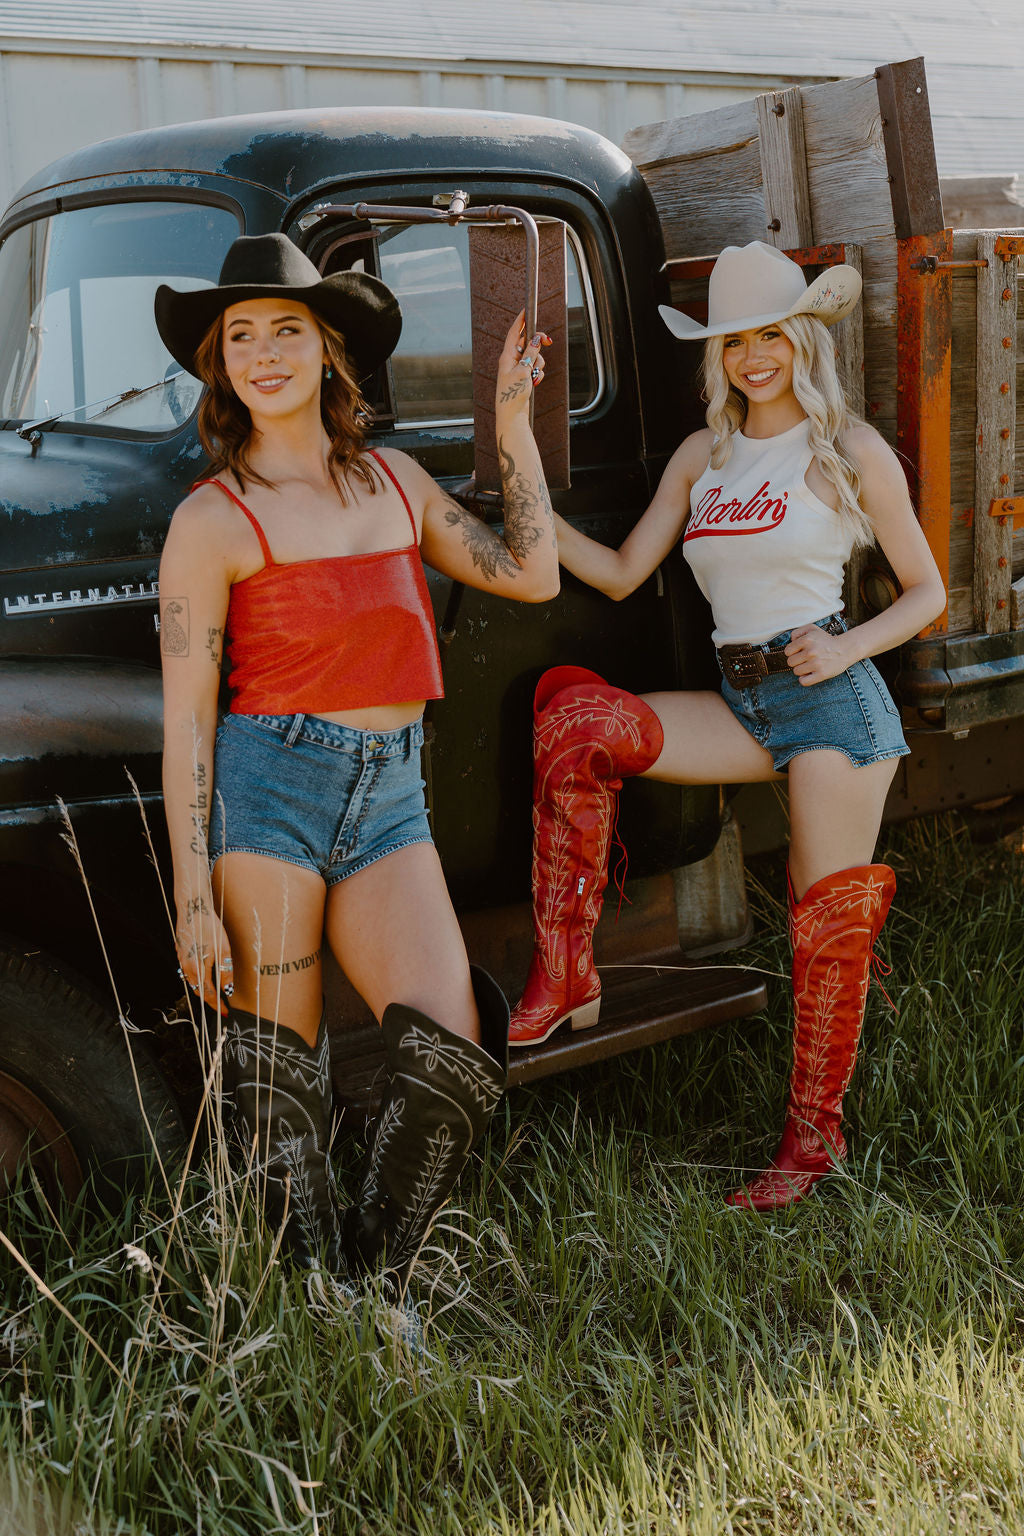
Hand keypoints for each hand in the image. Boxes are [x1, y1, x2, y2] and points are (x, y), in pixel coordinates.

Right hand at [175, 900, 232, 1015]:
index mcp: (197, 969)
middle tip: (220, 1005)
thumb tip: (227, 990)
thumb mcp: (223, 949)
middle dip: (209, 1000)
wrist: (192, 908)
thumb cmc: (210, 927)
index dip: (217, 1005)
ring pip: (191, 981)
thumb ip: (225, 972)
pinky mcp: (180, 952)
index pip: (208, 994)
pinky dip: (196, 977)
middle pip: (198, 990)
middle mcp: (186, 967)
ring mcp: (181, 959)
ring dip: (202, 989)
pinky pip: (187, 970)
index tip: (225, 1012)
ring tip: (214, 993)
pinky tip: (203, 974)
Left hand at [495, 310, 550, 417]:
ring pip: (534, 357)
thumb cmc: (512, 394)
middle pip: (527, 343)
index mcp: (507, 356)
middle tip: (548, 342)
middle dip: (538, 345)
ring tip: (534, 377)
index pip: (515, 333)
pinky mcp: (523, 377)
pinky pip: (535, 369)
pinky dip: (538, 374)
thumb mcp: (523, 371)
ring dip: (539, 364)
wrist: (512, 415)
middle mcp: (511, 360)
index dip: (521, 320)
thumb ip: (531, 354)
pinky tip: (534, 384)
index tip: (527, 310)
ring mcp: (518, 368)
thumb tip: (535, 338)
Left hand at [784, 624, 854, 685]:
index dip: (792, 652)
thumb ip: (797, 632)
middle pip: (790, 662)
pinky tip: (810, 674)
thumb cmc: (826, 640)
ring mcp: (816, 664)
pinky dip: (804, 679)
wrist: (845, 650)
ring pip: (796, 672)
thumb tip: (791, 641)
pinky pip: (803, 681)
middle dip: (796, 661)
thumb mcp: (812, 629)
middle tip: (805, 659)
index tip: (799, 652)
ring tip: (809, 665)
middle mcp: (811, 651)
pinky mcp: (821, 674)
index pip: (787, 651)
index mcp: (807, 640)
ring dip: (801, 670)